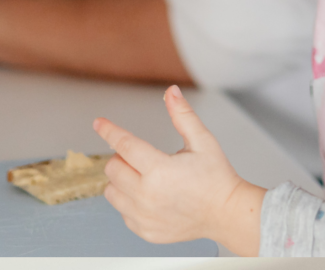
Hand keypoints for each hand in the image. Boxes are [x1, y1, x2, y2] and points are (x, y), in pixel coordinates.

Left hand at [94, 85, 264, 255]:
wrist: (226, 214)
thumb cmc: (216, 178)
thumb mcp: (202, 140)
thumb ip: (183, 115)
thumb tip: (171, 93)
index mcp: (160, 171)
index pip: (125, 145)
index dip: (110, 130)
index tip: (99, 123)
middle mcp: (148, 196)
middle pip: (113, 168)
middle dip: (123, 156)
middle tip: (144, 156)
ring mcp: (144, 217)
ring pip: (111, 192)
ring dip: (121, 179)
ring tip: (144, 176)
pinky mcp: (145, 231)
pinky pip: (122, 211)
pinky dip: (128, 200)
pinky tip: (148, 195)